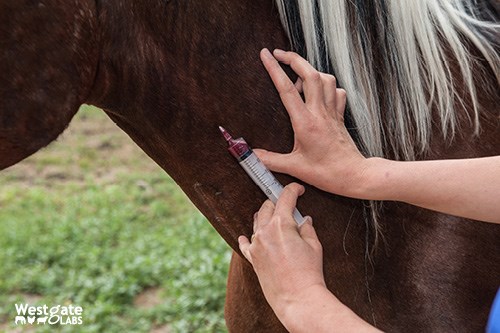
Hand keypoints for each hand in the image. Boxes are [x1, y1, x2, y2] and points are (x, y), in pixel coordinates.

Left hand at [238, 183, 324, 316]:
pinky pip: (245, 244)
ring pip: (256, 222)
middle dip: (278, 202)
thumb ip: (307, 228)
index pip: (285, 198)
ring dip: (264, 216)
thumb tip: (304, 219)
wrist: (297, 298)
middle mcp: (264, 231)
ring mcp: (256, 245)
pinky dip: (246, 238)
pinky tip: (245, 236)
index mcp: (281, 224)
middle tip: (288, 204)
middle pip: (267, 207)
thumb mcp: (314, 245)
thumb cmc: (309, 272)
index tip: (298, 189)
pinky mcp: (252, 258)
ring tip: (272, 216)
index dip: (293, 190)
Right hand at [256, 48, 369, 197]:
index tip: (266, 55)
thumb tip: (251, 154)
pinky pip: (337, 91)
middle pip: (310, 74)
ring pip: (325, 79)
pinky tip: (319, 92)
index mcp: (305, 123)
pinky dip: (327, 85)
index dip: (275, 69)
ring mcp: (332, 112)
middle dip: (294, 59)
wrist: (354, 175)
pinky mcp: (340, 116)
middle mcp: (320, 112)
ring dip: (310, 71)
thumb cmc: (326, 173)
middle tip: (279, 53)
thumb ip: (270, 160)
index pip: (287, 89)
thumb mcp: (294, 167)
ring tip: (297, 77)